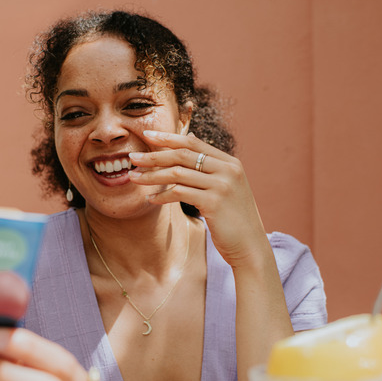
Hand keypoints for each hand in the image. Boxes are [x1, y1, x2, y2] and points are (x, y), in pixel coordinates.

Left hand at [128, 130, 270, 268]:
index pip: (193, 143)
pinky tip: (150, 199)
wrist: (250, 246)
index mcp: (230, 162)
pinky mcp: (214, 203)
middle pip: (183, 155)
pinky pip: (179, 193)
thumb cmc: (232, 218)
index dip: (168, 138)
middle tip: (132, 157)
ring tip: (133, 177)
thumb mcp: (225, 187)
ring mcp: (222, 185)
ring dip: (152, 175)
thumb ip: (211, 167)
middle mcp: (228, 170)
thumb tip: (190, 142)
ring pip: (177, 173)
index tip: (148, 134)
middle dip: (154, 155)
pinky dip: (162, 195)